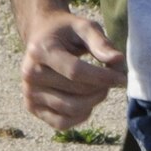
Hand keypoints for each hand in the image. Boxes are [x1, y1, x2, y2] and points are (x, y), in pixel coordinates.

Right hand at [21, 11, 125, 129]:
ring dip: (95, 101)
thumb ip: (101, 43)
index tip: (121, 77)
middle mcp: (30, 74)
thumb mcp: (84, 27)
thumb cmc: (66, 32)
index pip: (76, 71)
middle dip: (102, 87)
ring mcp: (29, 92)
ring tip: (101, 88)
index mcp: (40, 50)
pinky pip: (62, 123)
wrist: (41, 38)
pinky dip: (81, 115)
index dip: (103, 77)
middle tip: (112, 79)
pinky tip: (87, 101)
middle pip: (77, 91)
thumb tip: (118, 60)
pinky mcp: (31, 107)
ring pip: (72, 109)